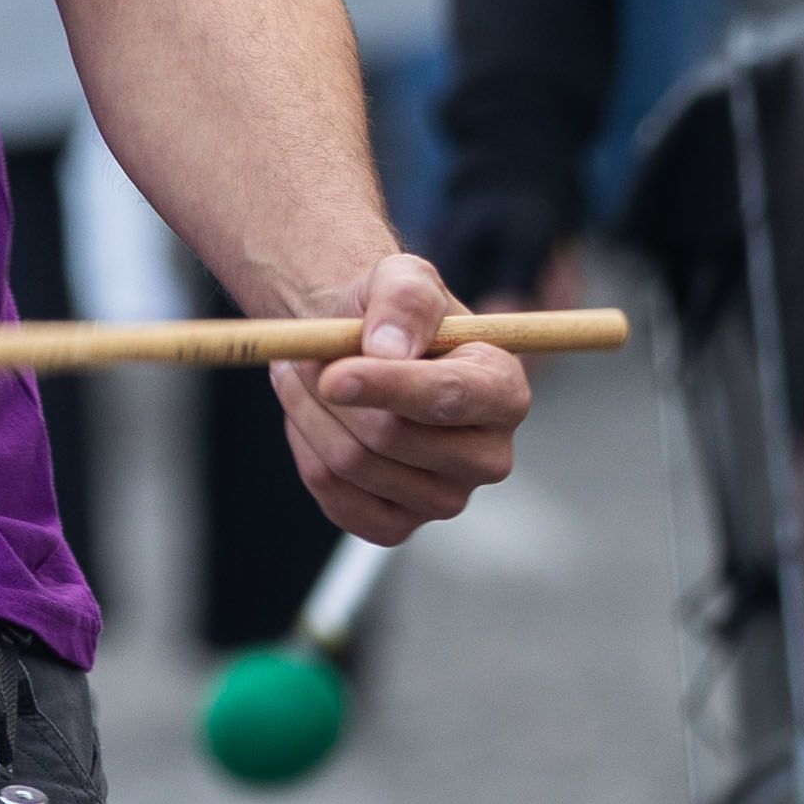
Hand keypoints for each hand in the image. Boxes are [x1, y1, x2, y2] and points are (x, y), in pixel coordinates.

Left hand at [275, 252, 531, 543]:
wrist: (362, 351)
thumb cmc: (392, 313)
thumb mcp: (403, 278)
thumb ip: (405, 299)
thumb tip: (388, 349)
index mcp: (504, 391)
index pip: (449, 398)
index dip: (388, 387)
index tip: (332, 375)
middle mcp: (489, 456)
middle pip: (391, 437)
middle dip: (328, 389)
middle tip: (299, 353)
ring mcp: (447, 499)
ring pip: (352, 465)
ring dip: (308, 411)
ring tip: (299, 371)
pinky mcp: (400, 525)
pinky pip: (335, 499)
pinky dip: (306, 451)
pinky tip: (311, 417)